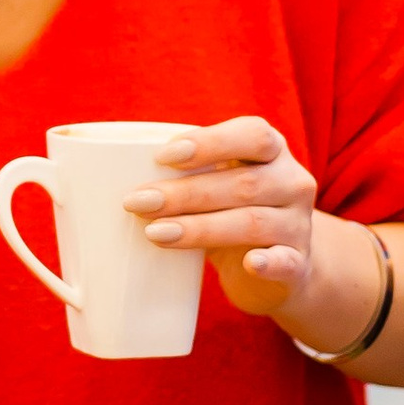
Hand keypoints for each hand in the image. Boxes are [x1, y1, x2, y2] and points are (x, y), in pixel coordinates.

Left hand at [126, 117, 321, 323]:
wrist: (282, 269)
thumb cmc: (231, 213)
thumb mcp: (216, 186)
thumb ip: (184, 173)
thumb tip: (104, 175)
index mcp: (272, 151)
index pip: (252, 135)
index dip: (210, 142)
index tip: (163, 156)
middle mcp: (291, 182)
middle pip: (242, 183)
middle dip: (184, 193)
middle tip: (136, 202)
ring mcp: (298, 225)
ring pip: (253, 222)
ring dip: (200, 228)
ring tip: (155, 233)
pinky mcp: (299, 265)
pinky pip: (286, 262)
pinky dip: (267, 262)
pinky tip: (249, 263)